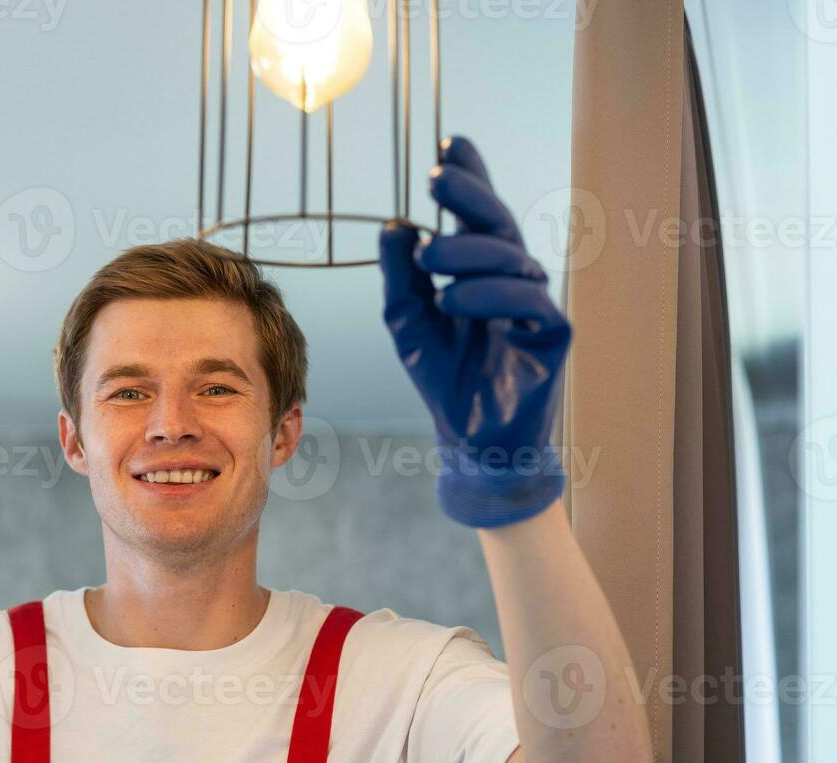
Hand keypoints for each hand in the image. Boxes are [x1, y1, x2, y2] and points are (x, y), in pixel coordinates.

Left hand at [378, 135, 570, 528]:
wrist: (471, 436)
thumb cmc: (444, 375)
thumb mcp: (407, 321)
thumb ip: (400, 276)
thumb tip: (393, 225)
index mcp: (479, 268)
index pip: (476, 213)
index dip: (469, 175)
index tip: (448, 143)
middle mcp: (511, 277)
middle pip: (497, 223)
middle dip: (469, 194)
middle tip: (436, 176)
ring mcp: (535, 303)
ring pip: (510, 260)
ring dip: (468, 252)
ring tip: (430, 259)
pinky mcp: (552, 335)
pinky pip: (529, 304)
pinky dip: (492, 297)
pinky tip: (457, 299)